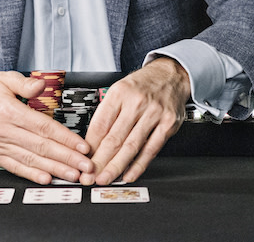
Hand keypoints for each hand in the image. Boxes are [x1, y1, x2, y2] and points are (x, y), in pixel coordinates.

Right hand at [0, 70, 94, 184]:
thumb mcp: (3, 78)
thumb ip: (25, 84)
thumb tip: (41, 86)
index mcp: (9, 112)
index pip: (43, 127)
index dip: (65, 138)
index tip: (81, 146)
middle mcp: (4, 131)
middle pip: (41, 147)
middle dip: (67, 158)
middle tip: (85, 166)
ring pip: (30, 160)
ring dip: (54, 169)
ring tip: (72, 175)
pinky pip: (14, 167)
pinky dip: (30, 175)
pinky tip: (46, 178)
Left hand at [81, 57, 189, 184]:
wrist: (170, 75)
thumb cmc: (142, 86)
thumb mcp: (119, 91)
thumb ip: (107, 115)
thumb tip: (92, 144)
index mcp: (120, 92)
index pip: (100, 124)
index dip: (90, 146)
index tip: (83, 161)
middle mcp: (137, 102)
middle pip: (114, 138)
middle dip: (99, 161)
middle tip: (89, 177)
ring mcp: (154, 114)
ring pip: (131, 146)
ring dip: (116, 167)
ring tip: (104, 179)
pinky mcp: (168, 125)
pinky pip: (151, 150)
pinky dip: (138, 165)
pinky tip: (128, 174)